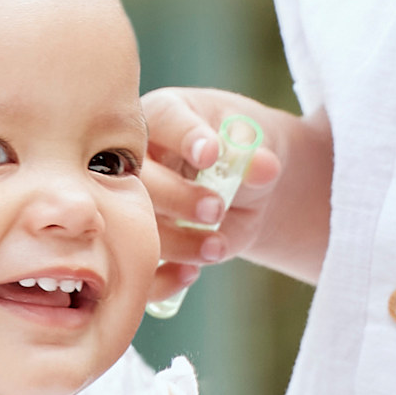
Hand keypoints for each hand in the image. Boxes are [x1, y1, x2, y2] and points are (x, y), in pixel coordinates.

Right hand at [140, 90, 287, 299]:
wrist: (244, 188)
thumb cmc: (242, 151)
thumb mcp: (255, 145)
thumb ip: (256, 155)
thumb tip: (263, 165)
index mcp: (164, 115)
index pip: (166, 118)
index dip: (184, 136)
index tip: (210, 154)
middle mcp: (136, 157)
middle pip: (139, 176)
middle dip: (177, 196)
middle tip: (216, 208)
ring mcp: (132, 203)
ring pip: (136, 225)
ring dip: (177, 241)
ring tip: (216, 245)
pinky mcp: (139, 243)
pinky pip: (137, 266)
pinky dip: (161, 278)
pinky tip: (191, 273)